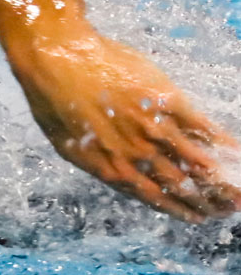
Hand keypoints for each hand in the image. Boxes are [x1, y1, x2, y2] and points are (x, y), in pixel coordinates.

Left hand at [8, 30, 239, 221]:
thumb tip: (117, 176)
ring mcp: (152, 127)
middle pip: (181, 185)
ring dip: (221, 178)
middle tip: (229, 209)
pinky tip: (235, 151)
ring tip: (238, 191)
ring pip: (196, 161)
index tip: (198, 217)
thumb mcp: (68, 143)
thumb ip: (98, 161)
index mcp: (109, 167)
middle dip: (208, 200)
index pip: (154, 198)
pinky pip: (200, 127)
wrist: (55, 57)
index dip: (180, 209)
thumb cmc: (53, 99)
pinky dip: (221, 142)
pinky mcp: (165, 100)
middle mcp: (135, 153)